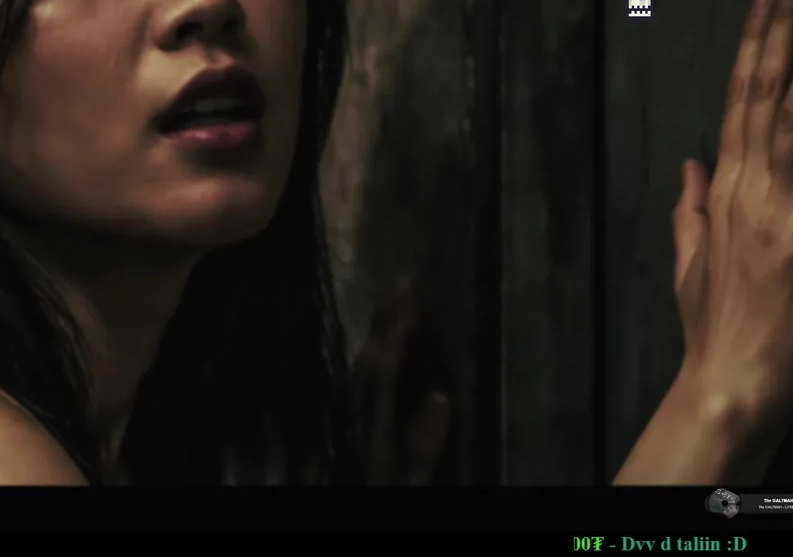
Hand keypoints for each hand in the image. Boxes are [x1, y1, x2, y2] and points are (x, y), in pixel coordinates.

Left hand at [349, 279, 448, 484]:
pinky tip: (382, 357)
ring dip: (377, 338)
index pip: (384, 369)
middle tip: (404, 281)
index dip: (398, 327)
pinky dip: (372, 363)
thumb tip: (440, 396)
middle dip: (386, 321)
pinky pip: (359, 389)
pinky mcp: (353, 438)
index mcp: (375, 428)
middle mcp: (358, 422)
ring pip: (359, 373)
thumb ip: (423, 447)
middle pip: (368, 364)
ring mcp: (352, 429)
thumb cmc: (390, 497)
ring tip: (396, 307)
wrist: (357, 512)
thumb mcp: (412, 486)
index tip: (412, 289)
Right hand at [673, 0, 792, 431]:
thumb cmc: (716, 325)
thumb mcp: (692, 261)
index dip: (757, 42)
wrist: (732, 381)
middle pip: (767, 91)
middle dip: (786, 26)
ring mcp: (783, 212)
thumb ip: (690, 206)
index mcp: (724, 191)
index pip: (739, 98)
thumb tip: (689, 162)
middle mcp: (751, 189)